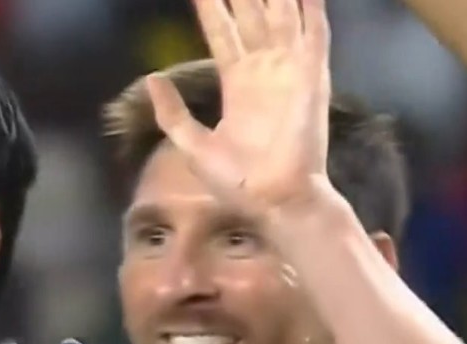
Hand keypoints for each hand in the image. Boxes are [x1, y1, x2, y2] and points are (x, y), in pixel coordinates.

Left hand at [145, 0, 334, 219]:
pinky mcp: (311, 78)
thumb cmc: (236, 182)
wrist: (272, 200)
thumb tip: (152, 79)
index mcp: (237, 83)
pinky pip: (314, 34)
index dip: (212, 5)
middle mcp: (264, 70)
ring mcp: (289, 71)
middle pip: (251, 14)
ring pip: (282, 14)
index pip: (223, 30)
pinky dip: (312, 8)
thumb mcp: (193, 144)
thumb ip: (173, 112)